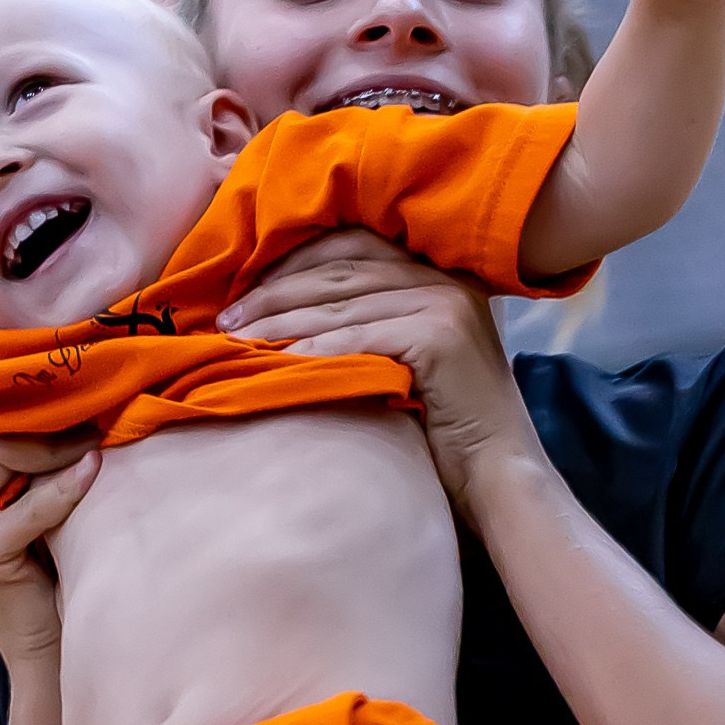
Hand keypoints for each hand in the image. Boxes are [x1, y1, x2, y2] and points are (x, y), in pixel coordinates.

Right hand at [0, 429, 100, 667]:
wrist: (50, 653)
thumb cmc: (55, 581)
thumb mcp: (42, 518)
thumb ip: (39, 476)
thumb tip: (78, 417)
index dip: (23, 414)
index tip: (74, 405)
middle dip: (38, 424)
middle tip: (90, 427)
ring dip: (50, 447)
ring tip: (93, 446)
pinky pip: (27, 506)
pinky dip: (64, 488)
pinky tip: (94, 472)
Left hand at [219, 230, 538, 510]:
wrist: (498, 476)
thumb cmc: (446, 430)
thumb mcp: (407, 361)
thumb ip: (370, 325)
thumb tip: (289, 316)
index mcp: (439, 273)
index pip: (353, 247)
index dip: (292, 264)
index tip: (245, 290)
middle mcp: (445, 279)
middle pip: (339, 271)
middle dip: (275, 292)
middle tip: (225, 317)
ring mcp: (445, 303)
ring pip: (341, 303)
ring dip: (280, 320)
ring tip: (236, 339)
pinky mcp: (439, 336)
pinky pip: (357, 337)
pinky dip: (312, 350)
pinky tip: (276, 364)